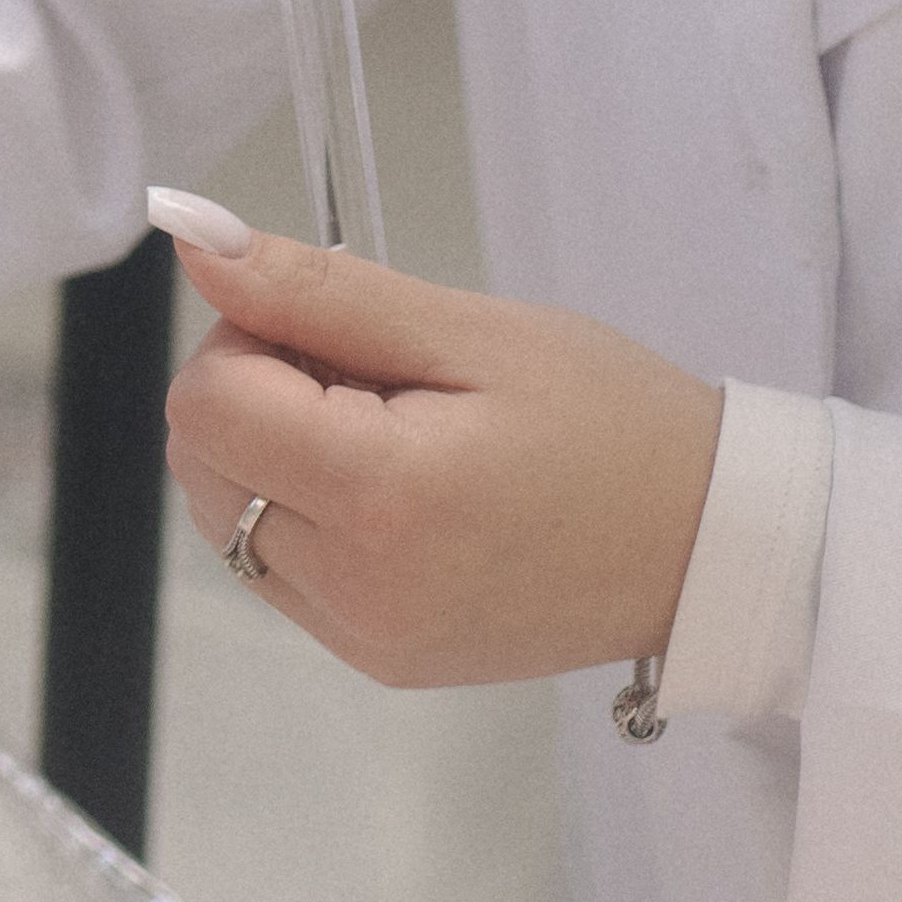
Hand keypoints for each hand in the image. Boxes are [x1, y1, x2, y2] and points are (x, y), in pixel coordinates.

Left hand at [160, 227, 721, 689]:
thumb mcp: (472, 331)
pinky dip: (305, 514)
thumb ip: (318, 291)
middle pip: (202, 461)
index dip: (250, 339)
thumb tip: (192, 241)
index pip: (205, 402)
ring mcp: (363, 638)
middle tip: (378, 378)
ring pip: (227, 518)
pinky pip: (279, 571)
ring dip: (276, 458)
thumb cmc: (613, 423)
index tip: (341, 333)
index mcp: (381, 499)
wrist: (710, 545)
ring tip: (397, 435)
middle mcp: (355, 590)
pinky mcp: (378, 660)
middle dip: (258, 395)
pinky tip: (399, 491)